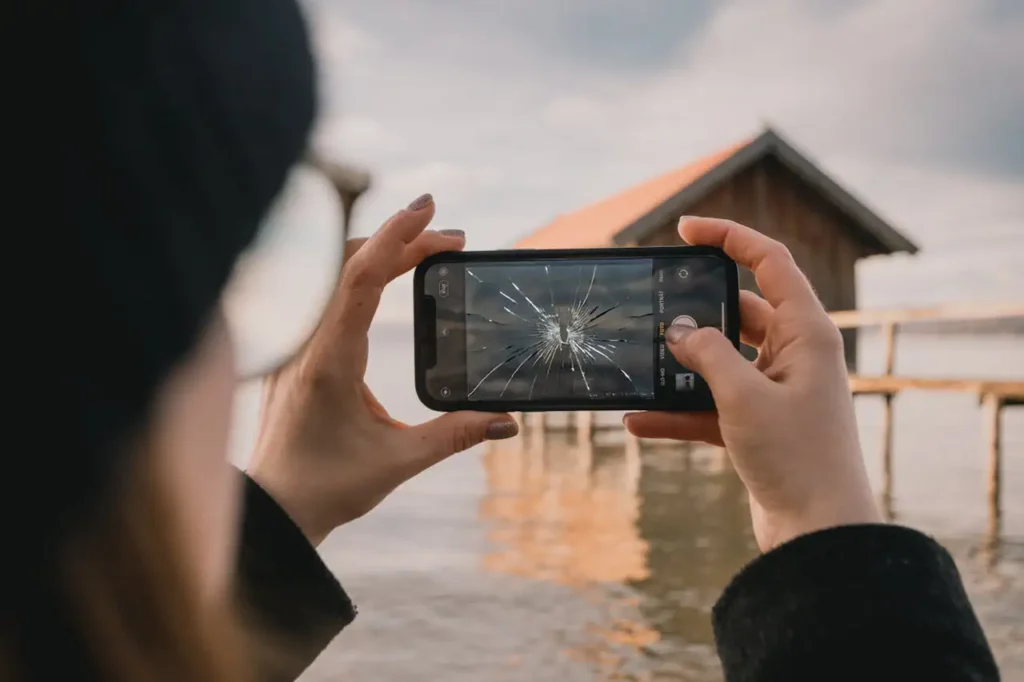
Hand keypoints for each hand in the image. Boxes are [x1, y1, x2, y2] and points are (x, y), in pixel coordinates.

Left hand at [246, 194, 518, 544]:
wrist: (273, 510)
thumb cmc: (326, 488)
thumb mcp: (397, 462)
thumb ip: (455, 436)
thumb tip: (507, 421)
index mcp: (328, 361)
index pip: (360, 279)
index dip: (396, 238)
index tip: (428, 209)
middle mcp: (305, 343)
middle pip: (348, 263)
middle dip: (401, 240)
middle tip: (451, 238)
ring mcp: (294, 344)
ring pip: (332, 273)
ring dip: (380, 252)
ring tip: (428, 250)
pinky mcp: (294, 351)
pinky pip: (323, 292)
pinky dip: (360, 272)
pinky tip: (387, 276)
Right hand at [625, 217, 879, 551]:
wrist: (818, 533)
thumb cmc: (796, 457)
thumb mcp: (743, 397)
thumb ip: (707, 354)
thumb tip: (678, 331)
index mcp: (805, 333)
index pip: (769, 263)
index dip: (728, 238)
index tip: (685, 230)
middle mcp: (793, 355)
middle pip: (738, 312)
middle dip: (695, 312)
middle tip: (653, 307)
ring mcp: (775, 391)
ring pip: (719, 361)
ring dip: (681, 367)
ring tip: (640, 365)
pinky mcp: (757, 425)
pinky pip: (710, 405)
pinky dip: (678, 411)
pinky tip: (638, 420)